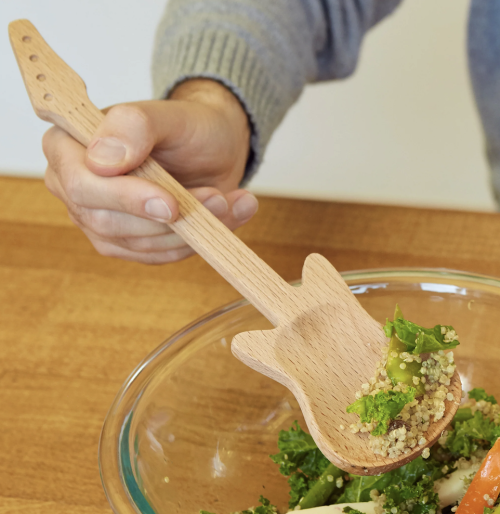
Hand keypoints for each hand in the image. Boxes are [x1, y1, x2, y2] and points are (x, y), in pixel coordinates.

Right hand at [42, 79, 257, 263]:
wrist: (212, 149)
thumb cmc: (187, 127)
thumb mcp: (168, 114)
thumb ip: (133, 126)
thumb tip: (101, 161)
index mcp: (68, 146)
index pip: (80, 183)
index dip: (124, 198)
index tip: (170, 203)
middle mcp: (75, 188)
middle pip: (106, 222)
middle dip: (167, 219)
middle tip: (217, 200)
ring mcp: (99, 220)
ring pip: (137, 244)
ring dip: (190, 229)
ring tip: (228, 203)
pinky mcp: (128, 244)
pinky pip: (158, 255)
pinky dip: (197, 240)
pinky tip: (227, 216)